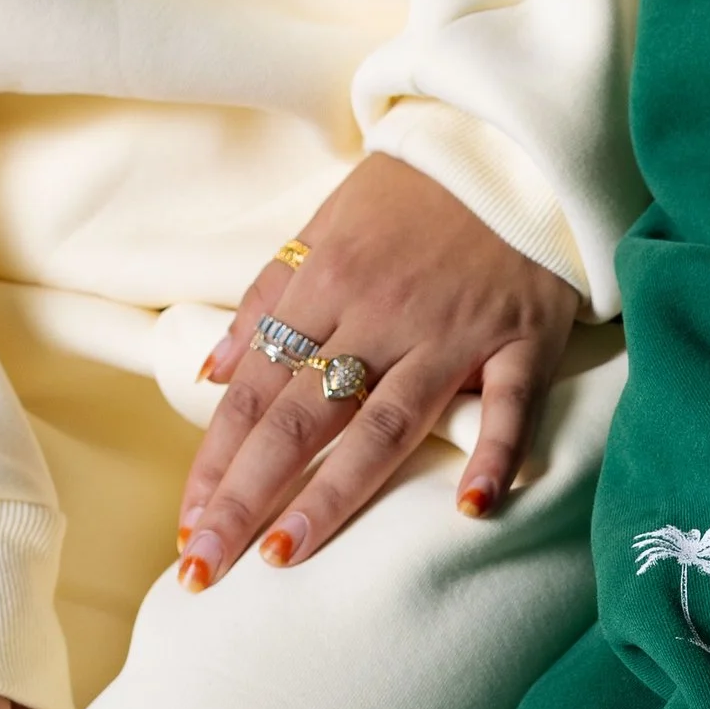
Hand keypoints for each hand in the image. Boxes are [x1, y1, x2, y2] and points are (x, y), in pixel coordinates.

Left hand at [177, 153, 578, 587]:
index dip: (216, 462)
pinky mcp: (522, 338)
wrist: (512, 141)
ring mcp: (452, 331)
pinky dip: (495, 452)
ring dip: (334, 492)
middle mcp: (379, 315)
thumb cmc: (414, 195)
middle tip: (204, 567)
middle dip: (246, 495)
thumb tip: (212, 375)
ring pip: (386, 422)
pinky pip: (509, 403)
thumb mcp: (323, 227)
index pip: (256, 391)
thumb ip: (268, 302)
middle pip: (301, 417)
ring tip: (284, 553)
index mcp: (324, 285)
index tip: (187, 528)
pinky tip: (470, 506)